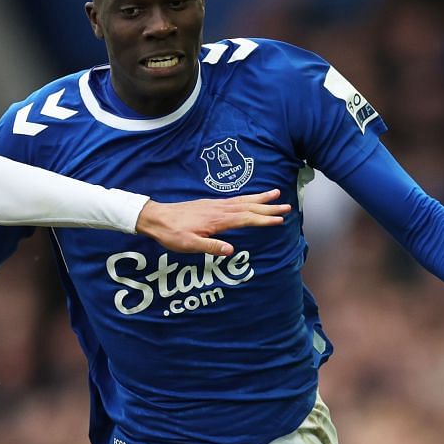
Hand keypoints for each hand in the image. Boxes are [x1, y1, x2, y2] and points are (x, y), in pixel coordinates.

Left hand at [135, 189, 289, 256]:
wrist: (156, 218)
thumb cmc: (172, 234)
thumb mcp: (189, 245)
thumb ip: (210, 247)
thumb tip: (230, 250)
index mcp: (217, 220)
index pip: (246, 219)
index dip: (263, 220)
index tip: (279, 220)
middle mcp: (219, 209)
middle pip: (249, 207)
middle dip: (269, 207)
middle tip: (287, 206)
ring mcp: (215, 205)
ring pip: (243, 200)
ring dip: (261, 198)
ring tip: (276, 193)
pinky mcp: (210, 204)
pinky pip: (234, 199)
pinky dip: (247, 198)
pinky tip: (251, 199)